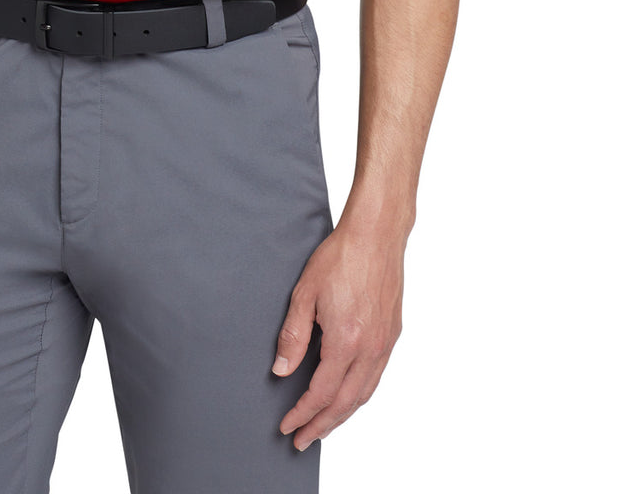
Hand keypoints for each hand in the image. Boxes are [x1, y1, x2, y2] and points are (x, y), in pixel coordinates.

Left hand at [271, 220, 404, 450]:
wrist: (376, 235)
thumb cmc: (340, 256)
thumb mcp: (305, 292)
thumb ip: (293, 335)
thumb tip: (282, 371)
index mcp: (346, 340)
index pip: (321, 392)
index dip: (302, 413)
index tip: (287, 426)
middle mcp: (370, 348)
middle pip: (345, 403)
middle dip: (322, 425)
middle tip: (302, 440)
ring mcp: (385, 343)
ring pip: (364, 394)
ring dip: (342, 416)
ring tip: (322, 426)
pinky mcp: (392, 334)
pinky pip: (375, 377)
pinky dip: (359, 395)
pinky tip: (347, 397)